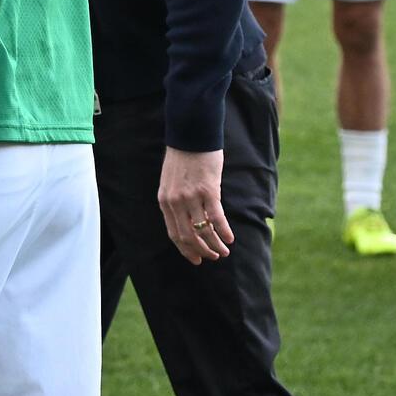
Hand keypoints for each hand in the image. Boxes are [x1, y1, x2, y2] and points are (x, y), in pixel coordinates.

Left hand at [159, 148, 231, 263]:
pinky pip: (216, 218)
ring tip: (224, 251)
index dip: (186, 250)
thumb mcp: (171, 182)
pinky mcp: (208, 190)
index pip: (173, 233)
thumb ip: (176, 200)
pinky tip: (231, 239)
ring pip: (203, 230)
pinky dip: (224, 231)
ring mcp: (191, 197)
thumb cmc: (183, 158)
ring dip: (215, 245)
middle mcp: (175, 202)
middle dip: (202, 251)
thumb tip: (187, 220)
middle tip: (214, 257)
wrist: (190, 135)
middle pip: (188, 236)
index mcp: (165, 201)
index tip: (197, 260)